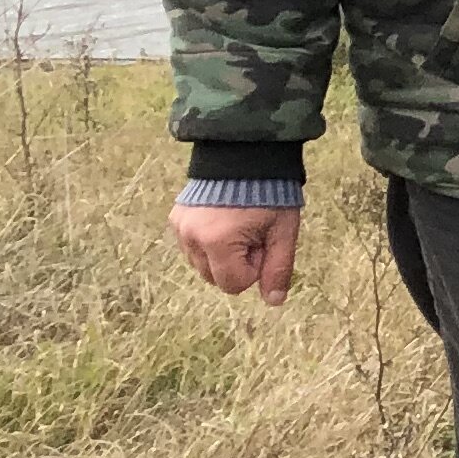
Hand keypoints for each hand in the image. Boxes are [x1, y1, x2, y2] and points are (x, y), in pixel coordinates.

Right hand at [174, 203, 300, 306]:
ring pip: (201, 264)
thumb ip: (278, 269)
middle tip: (253, 233)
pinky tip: (223, 220)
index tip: (263, 241)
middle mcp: (191, 237)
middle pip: (214, 278)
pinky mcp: (175, 218)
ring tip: (239, 225)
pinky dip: (208, 242)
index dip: (254, 268)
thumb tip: (274, 301)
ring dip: (222, 254)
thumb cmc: (271, 194)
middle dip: (237, 263)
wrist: (246, 155)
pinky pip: (192, 247)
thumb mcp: (283, 232)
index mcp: (217, 242)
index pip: (234, 284)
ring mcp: (180, 227)